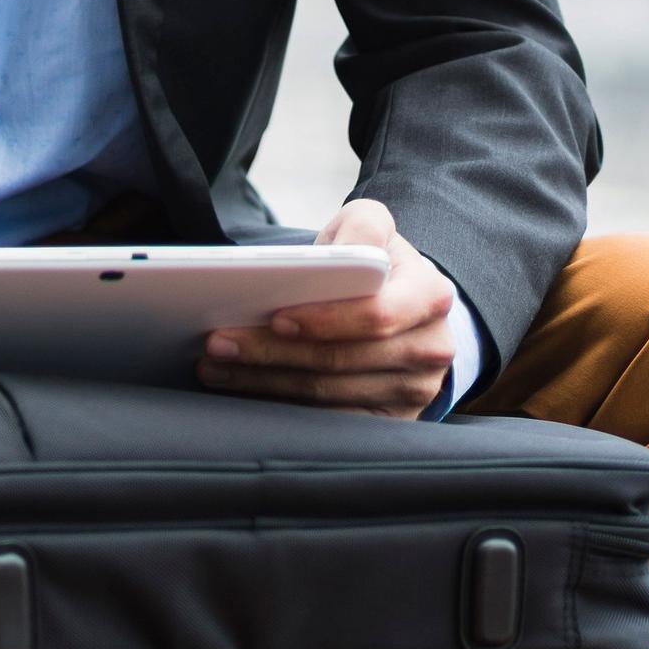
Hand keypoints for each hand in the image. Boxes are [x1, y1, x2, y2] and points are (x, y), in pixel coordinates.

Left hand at [196, 199, 459, 416]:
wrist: (403, 305)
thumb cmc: (377, 264)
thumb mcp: (372, 228)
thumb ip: (362, 226)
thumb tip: (344, 254)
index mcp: (429, 296)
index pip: (375, 316)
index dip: (324, 320)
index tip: (274, 318)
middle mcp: (431, 347)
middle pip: (339, 360)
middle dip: (271, 353)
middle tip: (217, 344)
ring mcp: (413, 391)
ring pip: (326, 395)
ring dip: (264, 382)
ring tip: (217, 366)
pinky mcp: (390, 420)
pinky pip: (328, 422)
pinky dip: (280, 407)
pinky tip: (245, 389)